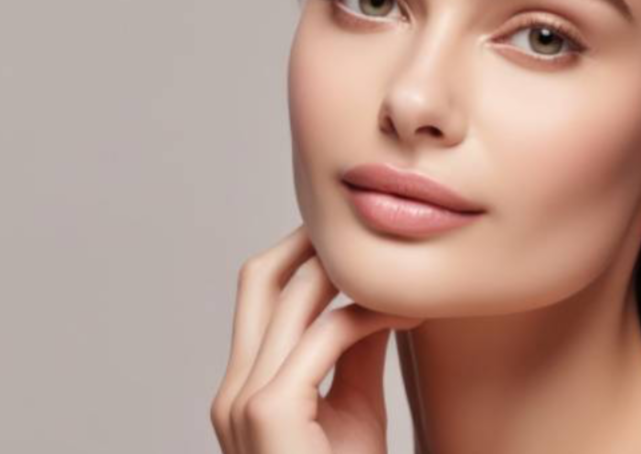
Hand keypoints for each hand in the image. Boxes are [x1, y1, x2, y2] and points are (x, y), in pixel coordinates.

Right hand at [210, 225, 424, 453]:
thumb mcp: (353, 408)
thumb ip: (353, 355)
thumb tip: (370, 301)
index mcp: (243, 388)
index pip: (258, 294)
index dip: (301, 255)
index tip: (352, 238)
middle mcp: (233, 391)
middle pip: (257, 278)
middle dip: (310, 241)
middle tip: (368, 229)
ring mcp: (244, 402)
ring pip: (292, 295)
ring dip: (351, 272)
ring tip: (400, 264)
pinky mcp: (271, 412)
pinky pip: (326, 335)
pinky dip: (369, 314)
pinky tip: (407, 312)